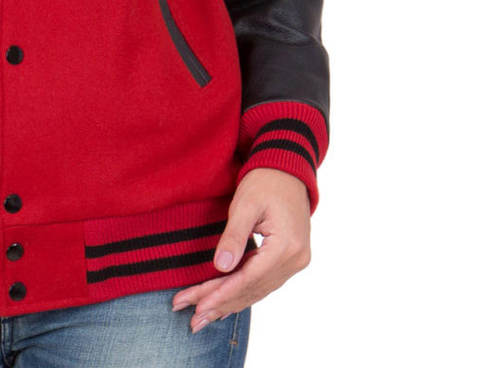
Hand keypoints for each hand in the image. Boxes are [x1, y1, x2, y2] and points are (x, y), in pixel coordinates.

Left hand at [171, 167, 311, 332]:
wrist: (288, 170)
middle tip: (192, 319)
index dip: (222, 294)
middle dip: (220, 304)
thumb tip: (220, 267)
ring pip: (257, 290)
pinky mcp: (289, 260)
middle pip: (251, 289)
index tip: (198, 306)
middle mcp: (295, 260)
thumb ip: (233, 236)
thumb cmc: (265, 181)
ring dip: (229, 303)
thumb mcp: (246, 204)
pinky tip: (225, 303)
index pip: (248, 278)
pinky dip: (242, 292)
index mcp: (286, 247)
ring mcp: (295, 262)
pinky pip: (263, 282)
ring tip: (202, 316)